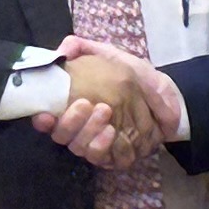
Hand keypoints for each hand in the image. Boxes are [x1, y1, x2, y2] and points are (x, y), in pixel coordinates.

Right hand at [41, 40, 178, 169]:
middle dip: (72, 124)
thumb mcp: (107, 55)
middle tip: (89, 105)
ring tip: (107, 118)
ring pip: (83, 151)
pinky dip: (109, 149)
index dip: (42, 121)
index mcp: (70, 110)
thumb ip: (81, 47)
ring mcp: (98, 146)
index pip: (47, 121)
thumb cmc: (132, 75)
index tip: (45, 114)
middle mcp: (80, 131)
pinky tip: (114, 134)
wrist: (166, 92)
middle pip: (63, 138)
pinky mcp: (118, 157)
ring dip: (91, 136)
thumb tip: (61, 49)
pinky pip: (108, 161)